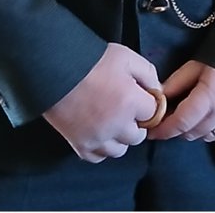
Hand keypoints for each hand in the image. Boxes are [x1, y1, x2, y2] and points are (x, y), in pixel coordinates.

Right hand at [43, 43, 160, 161]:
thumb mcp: (128, 57)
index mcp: (130, 102)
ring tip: (112, 120)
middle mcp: (116, 125)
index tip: (142, 98)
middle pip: (138, 136)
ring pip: (119, 150)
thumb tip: (156, 91)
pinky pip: (97, 157)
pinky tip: (99, 131)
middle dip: (137, 123)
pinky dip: (101, 147)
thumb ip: (148, 74)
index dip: (149, 104)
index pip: (154, 114)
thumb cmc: (93, 61)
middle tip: (127, 109)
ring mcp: (97, 138)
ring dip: (120, 138)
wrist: (57, 70)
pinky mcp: (79, 146)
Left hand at [149, 61, 214, 142]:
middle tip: (169, 119)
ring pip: (204, 138)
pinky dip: (210, 133)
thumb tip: (156, 98)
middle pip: (190, 133)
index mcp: (210, 97)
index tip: (151, 130)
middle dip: (176, 129)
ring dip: (193, 131)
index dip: (163, 130)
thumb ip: (176, 83)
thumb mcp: (196, 65)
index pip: (180, 123)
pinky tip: (208, 120)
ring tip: (189, 117)